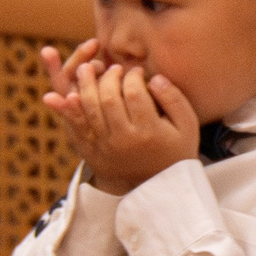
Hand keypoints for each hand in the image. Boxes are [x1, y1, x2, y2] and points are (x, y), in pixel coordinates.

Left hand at [42, 53, 199, 195]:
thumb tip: (154, 78)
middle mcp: (124, 140)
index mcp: (148, 131)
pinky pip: (77, 128)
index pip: (133, 93)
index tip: (136, 71)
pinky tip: (67, 94)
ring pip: (88, 110)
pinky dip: (68, 111)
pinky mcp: (93, 153)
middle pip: (107, 98)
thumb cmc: (177, 151)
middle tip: (112, 67)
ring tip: (87, 68)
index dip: (132, 75)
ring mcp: (105, 148)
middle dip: (107, 76)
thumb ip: (174, 98)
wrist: (160, 188)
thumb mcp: (188, 125)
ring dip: (85, 85)